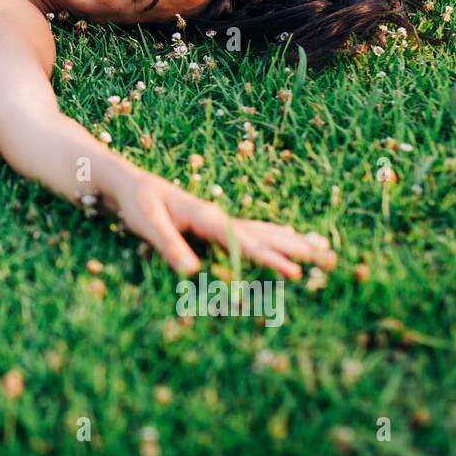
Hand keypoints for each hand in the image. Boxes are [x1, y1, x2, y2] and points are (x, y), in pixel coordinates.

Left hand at [111, 170, 334, 279]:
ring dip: (290, 241)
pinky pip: (249, 231)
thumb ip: (170, 246)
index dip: (269, 259)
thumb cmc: (136, 203)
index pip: (244, 242)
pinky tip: (286, 237)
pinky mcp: (211, 224)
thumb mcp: (149, 223)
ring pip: (262, 231)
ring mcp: (217, 219)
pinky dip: (272, 235)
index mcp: (207, 217)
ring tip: (320, 249)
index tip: (294, 273)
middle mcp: (218, 217)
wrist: (126, 183)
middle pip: (264, 234)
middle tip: (329, 259)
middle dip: (295, 248)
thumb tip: (192, 273)